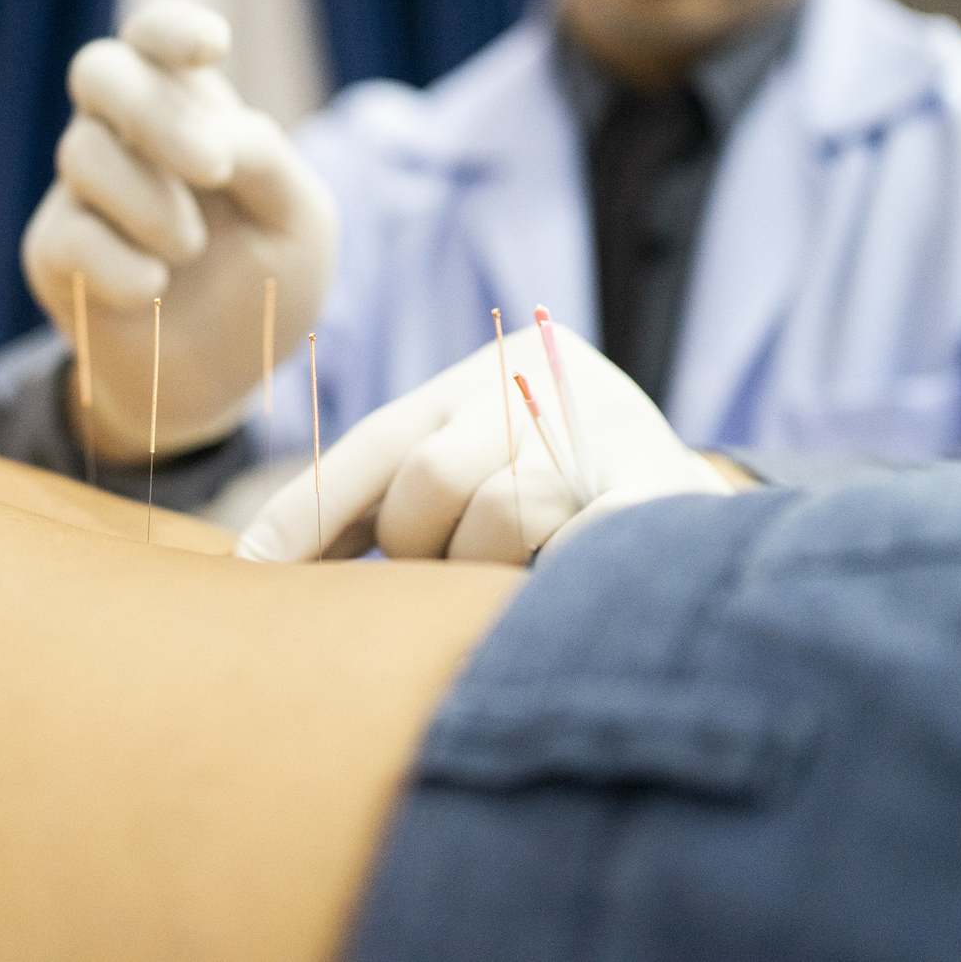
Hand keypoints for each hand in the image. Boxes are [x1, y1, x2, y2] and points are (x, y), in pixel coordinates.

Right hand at [21, 0, 338, 461]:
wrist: (223, 378)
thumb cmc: (267, 281)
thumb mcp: (298, 221)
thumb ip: (267, 162)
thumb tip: (210, 136)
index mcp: (188, 110)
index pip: (155, 38)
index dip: (171, 30)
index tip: (212, 47)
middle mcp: (125, 138)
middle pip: (99, 70)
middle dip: (154, 110)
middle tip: (211, 167)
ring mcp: (83, 193)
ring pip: (84, 152)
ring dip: (149, 200)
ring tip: (188, 249)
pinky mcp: (54, 253)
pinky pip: (70, 235)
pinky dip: (119, 263)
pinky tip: (153, 287)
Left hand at [233, 322, 730, 563]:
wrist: (712, 520)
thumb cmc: (557, 507)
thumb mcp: (471, 476)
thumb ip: (379, 507)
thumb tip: (256, 565)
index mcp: (488, 375)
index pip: (378, 443)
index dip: (307, 512)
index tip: (248, 571)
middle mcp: (549, 386)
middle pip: (430, 479)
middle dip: (421, 547)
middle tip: (453, 568)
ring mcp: (613, 434)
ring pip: (500, 514)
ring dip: (490, 569)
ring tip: (520, 574)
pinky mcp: (667, 495)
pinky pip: (579, 547)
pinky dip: (555, 577)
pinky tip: (559, 586)